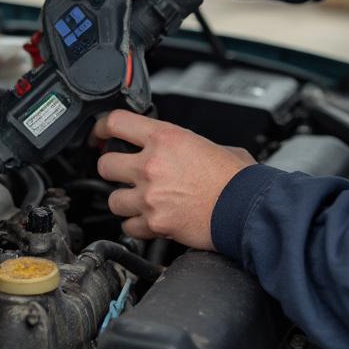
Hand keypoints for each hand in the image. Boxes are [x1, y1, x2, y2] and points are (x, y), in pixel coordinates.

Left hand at [94, 111, 255, 249]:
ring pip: (112, 199)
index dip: (102, 127)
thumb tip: (174, 148)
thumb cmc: (237, 179)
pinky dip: (135, 225)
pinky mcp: (154, 223)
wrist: (248, 209)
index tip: (100, 134)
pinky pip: (128, 226)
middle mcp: (152, 165)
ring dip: (123, 200)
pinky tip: (148, 220)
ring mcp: (150, 196)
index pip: (116, 122)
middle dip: (112, 168)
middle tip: (122, 172)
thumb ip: (182, 144)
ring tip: (140, 200)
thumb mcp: (210, 144)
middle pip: (104, 163)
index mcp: (165, 138)